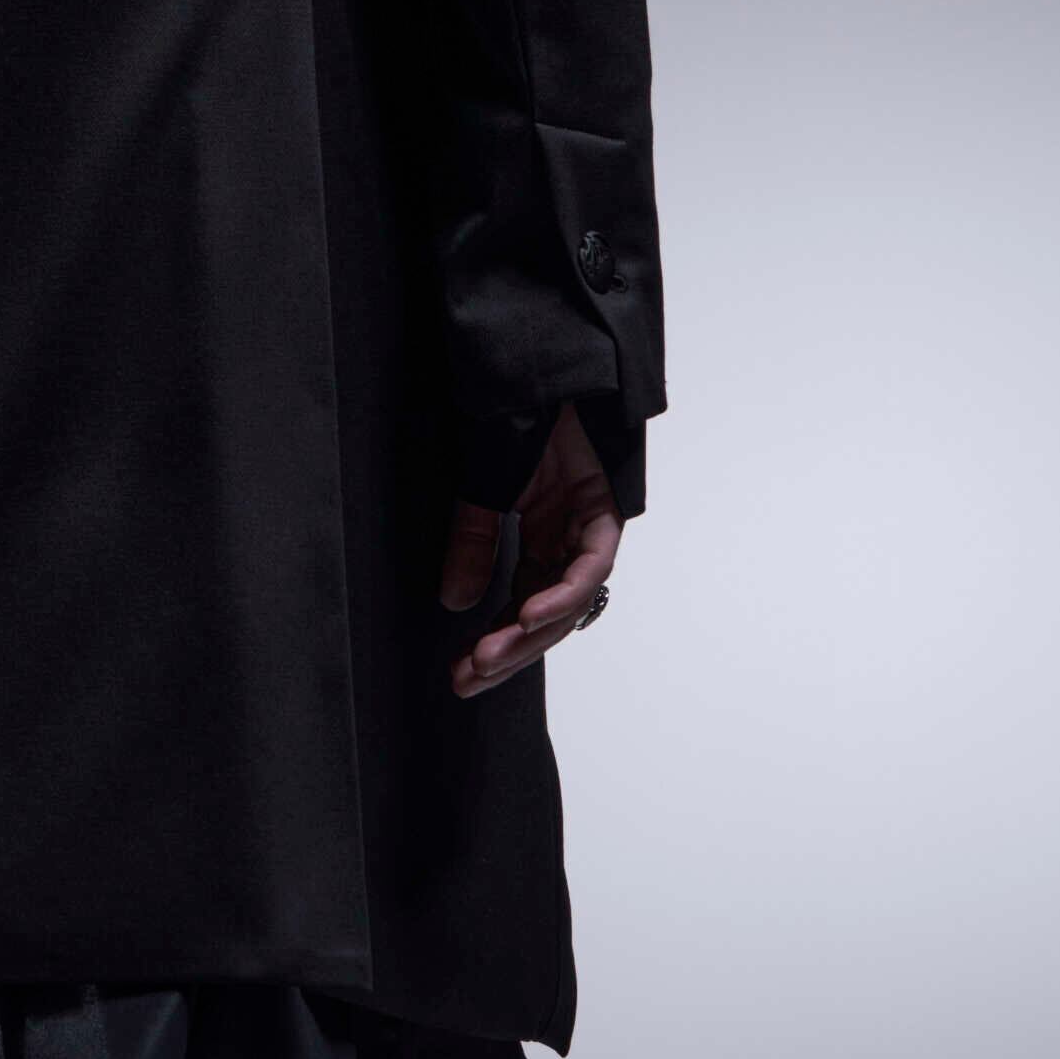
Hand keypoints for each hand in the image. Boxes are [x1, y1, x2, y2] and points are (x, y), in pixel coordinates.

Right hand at [438, 403, 621, 697]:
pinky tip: (528, 615)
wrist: (534, 379)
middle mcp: (568, 543)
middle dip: (509, 653)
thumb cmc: (513, 430)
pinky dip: (562, 595)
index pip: (522, 610)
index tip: (463, 675)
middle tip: (471, 679)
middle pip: (546, 618)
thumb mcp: (479, 499)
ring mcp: (587, 530)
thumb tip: (457, 604)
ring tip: (490, 656)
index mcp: (542, 543)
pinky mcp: (602, 512)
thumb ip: (472, 549)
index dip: (496, 646)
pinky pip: (589, 567)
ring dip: (529, 634)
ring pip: (569, 602)